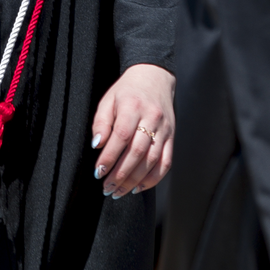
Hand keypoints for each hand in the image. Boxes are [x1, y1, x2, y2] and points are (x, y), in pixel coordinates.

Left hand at [92, 62, 173, 196]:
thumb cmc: (127, 91)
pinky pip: (166, 162)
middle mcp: (152, 118)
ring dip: (135, 180)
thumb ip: (101, 122)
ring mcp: (165, 129)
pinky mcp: (172, 137)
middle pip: (137, 152)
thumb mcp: (108, 100)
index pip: (121, 136)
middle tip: (107, 188)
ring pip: (152, 160)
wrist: (154, 77)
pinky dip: (153, 179)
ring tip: (119, 192)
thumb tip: (98, 146)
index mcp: (133, 106)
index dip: (109, 157)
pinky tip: (139, 187)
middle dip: (121, 174)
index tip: (98, 172)